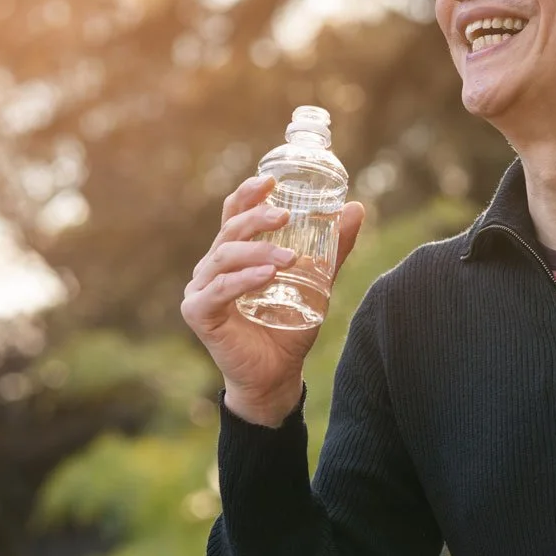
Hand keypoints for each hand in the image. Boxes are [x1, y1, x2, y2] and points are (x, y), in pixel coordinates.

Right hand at [181, 174, 366, 427]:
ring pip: (225, 257)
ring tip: (289, 258)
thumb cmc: (288, 327)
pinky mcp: (198, 313)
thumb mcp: (317, 283)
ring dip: (257, 251)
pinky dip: (243, 280)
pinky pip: (219, 290)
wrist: (275, 376)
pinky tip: (267, 275)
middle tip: (286, 214)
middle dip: (257, 217)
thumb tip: (356, 208)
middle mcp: (212, 266)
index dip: (248, 193)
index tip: (270, 179)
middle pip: (229, 230)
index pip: (234, 213)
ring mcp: (201, 289)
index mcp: (235, 254)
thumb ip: (333, 250)